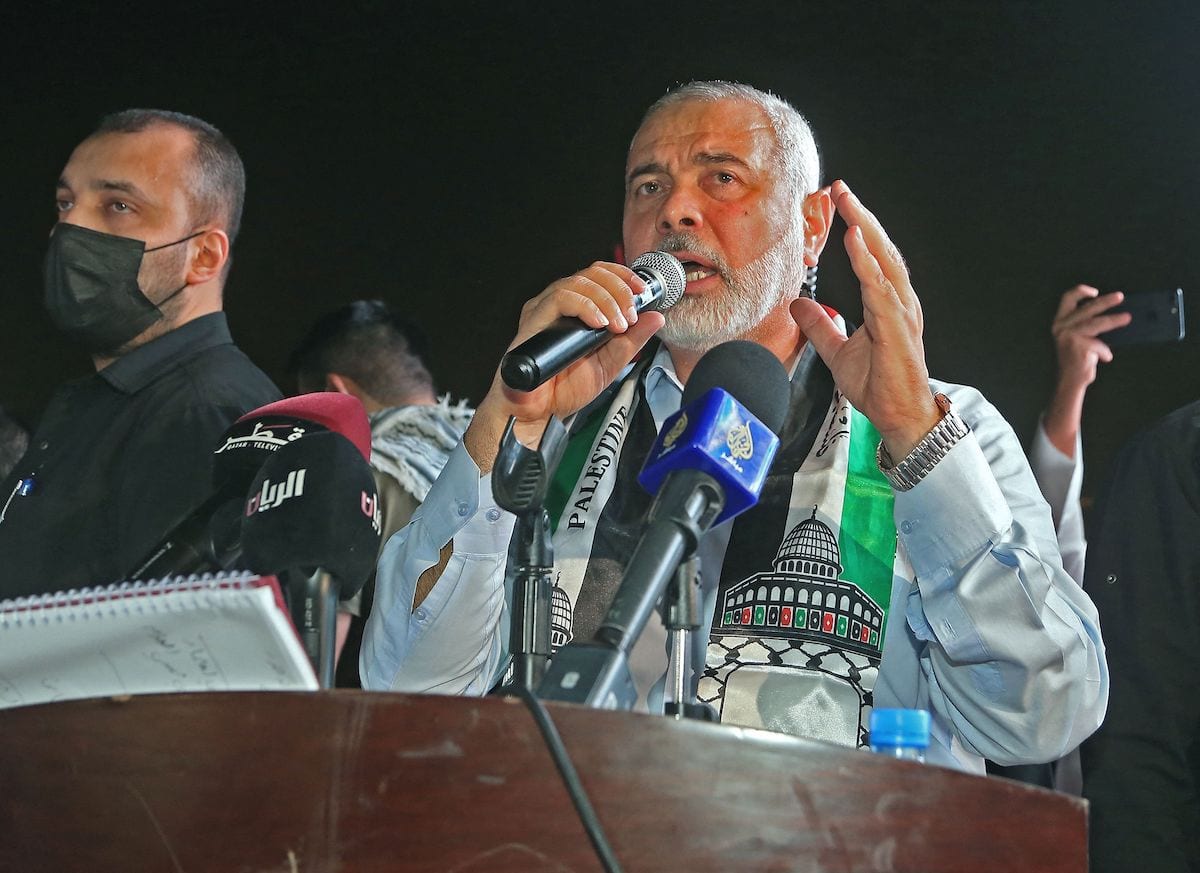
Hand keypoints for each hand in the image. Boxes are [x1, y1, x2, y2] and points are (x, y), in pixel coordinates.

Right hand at [464, 261, 663, 471]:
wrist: (540, 413)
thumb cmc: (565, 389)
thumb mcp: (610, 363)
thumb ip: (632, 341)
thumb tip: (655, 318)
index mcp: (577, 310)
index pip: (600, 276)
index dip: (623, 276)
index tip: (642, 291)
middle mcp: (559, 305)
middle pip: (591, 273)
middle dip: (619, 289)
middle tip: (631, 314)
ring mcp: (545, 310)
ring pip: (578, 282)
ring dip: (606, 299)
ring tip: (618, 325)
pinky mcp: (534, 319)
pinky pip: (560, 298)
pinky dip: (586, 306)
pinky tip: (599, 323)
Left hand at [790, 180, 938, 458]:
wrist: (898, 415)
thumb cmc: (878, 385)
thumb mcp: (836, 351)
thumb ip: (819, 326)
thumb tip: (798, 305)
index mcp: (887, 303)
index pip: (873, 256)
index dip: (858, 228)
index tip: (840, 203)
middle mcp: (899, 301)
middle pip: (881, 249)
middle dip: (862, 216)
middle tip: (841, 189)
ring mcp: (901, 312)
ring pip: (884, 262)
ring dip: (866, 231)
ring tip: (849, 206)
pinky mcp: (896, 327)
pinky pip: (881, 288)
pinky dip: (869, 264)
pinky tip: (857, 243)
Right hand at [1051, 285, 1127, 392]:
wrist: (1071, 380)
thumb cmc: (1078, 357)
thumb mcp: (1078, 337)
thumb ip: (1087, 324)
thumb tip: (1114, 314)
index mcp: (1060, 322)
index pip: (1067, 299)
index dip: (1080, 291)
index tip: (1095, 291)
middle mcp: (1061, 327)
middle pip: (1087, 309)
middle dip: (1105, 301)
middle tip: (1120, 297)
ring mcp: (1069, 337)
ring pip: (1096, 323)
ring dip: (1113, 320)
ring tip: (1127, 318)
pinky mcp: (1078, 347)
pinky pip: (1098, 344)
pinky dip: (1104, 351)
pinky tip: (1106, 357)